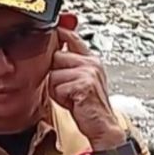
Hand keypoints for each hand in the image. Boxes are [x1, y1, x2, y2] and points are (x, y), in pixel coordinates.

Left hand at [48, 14, 126, 148]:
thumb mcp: (77, 81)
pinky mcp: (84, 84)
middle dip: (54, 75)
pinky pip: (58, 86)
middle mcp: (91, 62)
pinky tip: (72, 102)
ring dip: (56, 88)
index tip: (52, 28)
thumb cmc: (87, 106)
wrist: (102, 126)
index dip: (59, 32)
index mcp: (90, 59)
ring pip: (54, 73)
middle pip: (56, 57)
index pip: (71, 37)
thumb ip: (67, 66)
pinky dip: (60, 97)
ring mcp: (89, 72)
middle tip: (65, 89)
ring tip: (69, 97)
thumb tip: (51, 54)